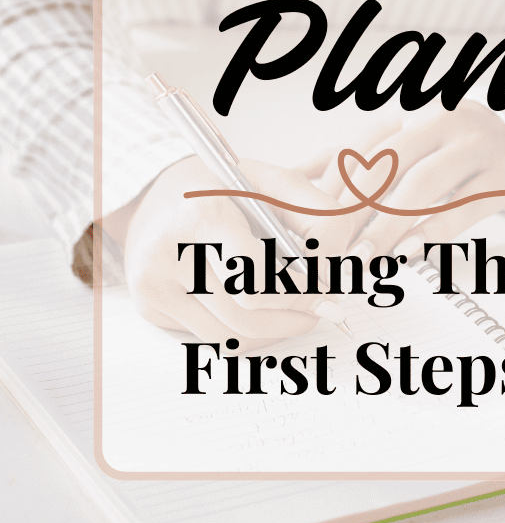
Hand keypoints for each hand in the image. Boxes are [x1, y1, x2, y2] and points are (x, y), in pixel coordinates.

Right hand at [118, 155, 357, 345]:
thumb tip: (337, 278)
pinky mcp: (148, 305)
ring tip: (296, 313)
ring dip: (275, 331)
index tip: (326, 294)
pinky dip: (246, 333)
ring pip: (232, 335)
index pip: (258, 275)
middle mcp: (167, 252)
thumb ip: (318, 219)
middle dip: (294, 316)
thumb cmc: (224, 187)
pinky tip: (260, 312)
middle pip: (248, 313)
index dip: (300, 292)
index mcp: (201, 214)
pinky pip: (210, 338)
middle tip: (321, 310)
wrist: (156, 190)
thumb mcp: (277, 183)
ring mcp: (153, 284)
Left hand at [303, 103, 504, 259]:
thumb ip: (358, 159)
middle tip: (334, 245)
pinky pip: (462, 209)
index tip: (316, 219)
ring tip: (365, 257)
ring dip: (389, 226)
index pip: (368, 144)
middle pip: (392, 163)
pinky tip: (408, 252)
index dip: (339, 182)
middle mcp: (449, 120)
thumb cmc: (452, 147)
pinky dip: (433, 232)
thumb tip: (293, 178)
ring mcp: (481, 147)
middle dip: (358, 208)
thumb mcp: (409, 142)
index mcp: (418, 109)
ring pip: (425, 187)